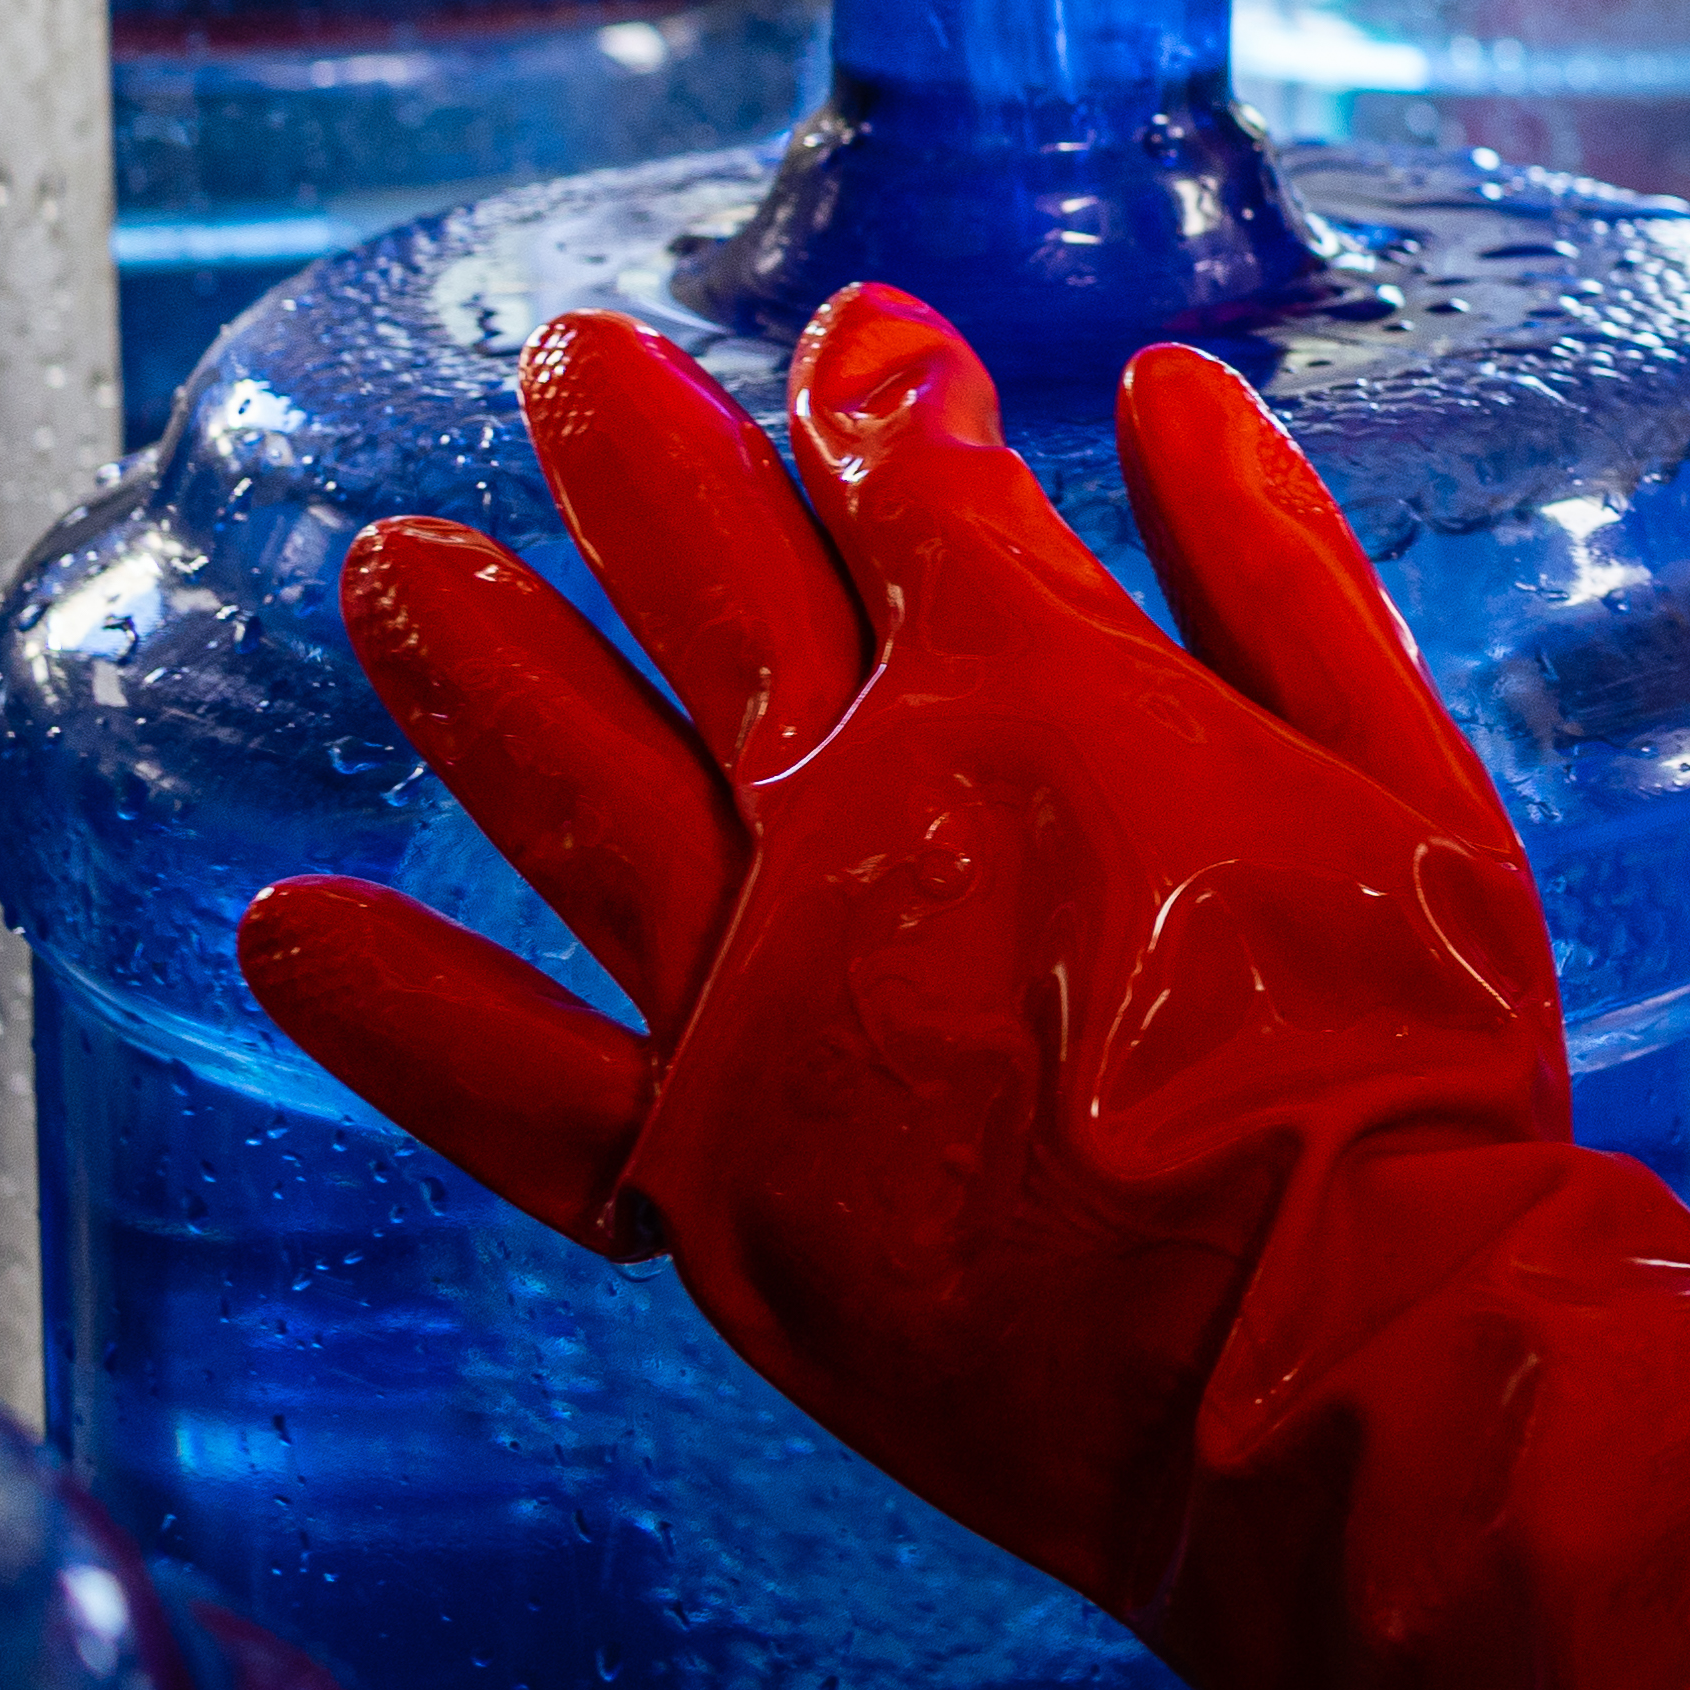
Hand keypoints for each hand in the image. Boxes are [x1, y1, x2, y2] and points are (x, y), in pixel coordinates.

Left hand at [243, 289, 1689, 1689]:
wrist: (1337, 1355)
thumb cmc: (1401, 1071)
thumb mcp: (1399, 768)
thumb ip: (1272, 564)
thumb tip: (1173, 391)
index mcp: (1034, 696)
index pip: (912, 477)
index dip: (878, 387)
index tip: (857, 333)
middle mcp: (858, 816)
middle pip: (717, 589)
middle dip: (645, 458)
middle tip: (574, 364)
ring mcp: (761, 995)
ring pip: (579, 786)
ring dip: (484, 664)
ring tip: (394, 570)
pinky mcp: (708, 1170)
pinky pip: (509, 1083)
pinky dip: (391, 1008)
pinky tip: (287, 930)